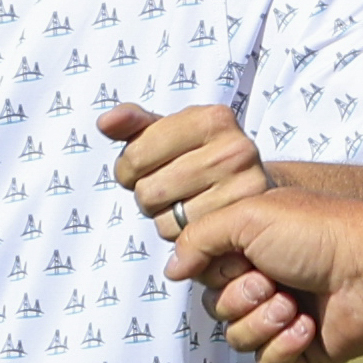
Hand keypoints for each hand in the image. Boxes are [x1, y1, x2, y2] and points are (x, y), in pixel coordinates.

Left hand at [97, 101, 272, 244]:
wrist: (255, 189)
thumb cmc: (203, 157)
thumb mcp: (171, 132)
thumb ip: (136, 124)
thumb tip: (106, 122)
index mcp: (214, 118)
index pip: (135, 155)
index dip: (129, 167)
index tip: (142, 167)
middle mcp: (235, 150)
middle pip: (148, 191)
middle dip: (147, 195)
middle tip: (167, 189)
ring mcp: (244, 188)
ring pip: (164, 221)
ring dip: (165, 219)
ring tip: (184, 204)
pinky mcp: (243, 226)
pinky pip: (185, 243)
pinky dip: (182, 239)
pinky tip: (196, 222)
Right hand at [161, 190, 362, 362]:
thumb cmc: (316, 233)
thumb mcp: (248, 216)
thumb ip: (199, 238)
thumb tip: (171, 270)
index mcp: (252, 248)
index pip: (205, 275)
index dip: (217, 274)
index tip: (241, 261)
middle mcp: (266, 281)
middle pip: (217, 310)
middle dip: (241, 299)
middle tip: (272, 282)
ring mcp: (285, 316)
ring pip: (238, 340)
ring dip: (262, 323)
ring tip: (294, 306)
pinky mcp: (304, 349)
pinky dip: (284, 347)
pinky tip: (308, 328)